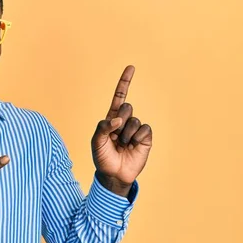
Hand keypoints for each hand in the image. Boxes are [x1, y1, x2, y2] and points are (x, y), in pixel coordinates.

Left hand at [91, 66, 152, 194]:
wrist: (114, 175)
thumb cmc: (102, 158)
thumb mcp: (96, 142)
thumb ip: (103, 127)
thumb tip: (118, 119)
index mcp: (111, 119)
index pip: (119, 97)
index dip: (125, 82)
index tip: (131, 67)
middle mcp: (125, 121)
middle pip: (127, 107)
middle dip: (120, 120)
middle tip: (116, 135)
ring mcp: (136, 129)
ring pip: (134, 120)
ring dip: (126, 134)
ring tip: (122, 145)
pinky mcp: (145, 137)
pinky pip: (144, 129)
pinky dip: (137, 137)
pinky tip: (132, 146)